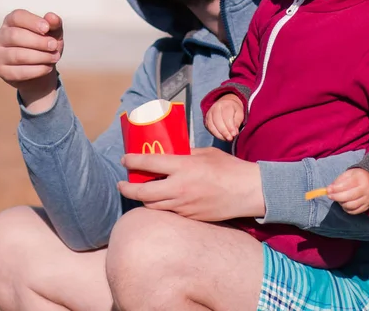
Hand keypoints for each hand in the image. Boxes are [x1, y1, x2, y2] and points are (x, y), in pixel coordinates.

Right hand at [0, 9, 63, 109]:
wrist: (40, 69)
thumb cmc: (45, 45)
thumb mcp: (53, 33)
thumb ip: (54, 24)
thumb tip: (52, 17)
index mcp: (11, 21)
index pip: (17, 17)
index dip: (32, 22)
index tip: (47, 28)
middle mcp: (1, 36)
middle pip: (15, 36)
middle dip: (38, 41)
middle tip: (54, 46)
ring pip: (17, 55)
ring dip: (40, 57)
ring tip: (55, 57)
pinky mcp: (2, 71)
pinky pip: (19, 72)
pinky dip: (37, 70)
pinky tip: (48, 68)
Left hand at [118, 147, 264, 220]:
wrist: (246, 191)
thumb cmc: (228, 168)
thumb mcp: (205, 153)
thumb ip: (185, 153)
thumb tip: (171, 151)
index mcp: (183, 167)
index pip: (149, 163)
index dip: (132, 161)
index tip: (124, 159)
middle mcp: (179, 188)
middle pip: (143, 192)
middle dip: (127, 188)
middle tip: (122, 183)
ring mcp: (183, 206)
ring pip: (153, 205)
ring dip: (142, 198)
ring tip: (139, 190)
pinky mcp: (189, 217)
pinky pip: (168, 212)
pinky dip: (159, 205)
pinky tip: (159, 199)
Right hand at [204, 94, 243, 140]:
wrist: (226, 103)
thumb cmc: (234, 109)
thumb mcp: (239, 113)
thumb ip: (237, 122)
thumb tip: (234, 132)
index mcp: (225, 105)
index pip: (226, 116)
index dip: (230, 127)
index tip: (234, 134)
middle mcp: (216, 108)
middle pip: (218, 121)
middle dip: (224, 132)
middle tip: (230, 138)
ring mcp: (209, 113)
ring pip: (212, 125)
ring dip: (219, 134)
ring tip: (226, 139)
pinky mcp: (206, 119)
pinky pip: (209, 128)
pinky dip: (215, 134)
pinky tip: (221, 137)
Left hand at [327, 168, 368, 214]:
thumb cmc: (356, 177)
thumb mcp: (348, 174)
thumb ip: (339, 180)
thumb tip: (329, 189)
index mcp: (360, 179)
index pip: (347, 185)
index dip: (336, 189)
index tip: (327, 190)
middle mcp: (366, 190)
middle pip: (349, 197)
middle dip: (337, 197)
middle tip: (329, 196)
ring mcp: (367, 200)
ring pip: (351, 205)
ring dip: (341, 203)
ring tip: (337, 198)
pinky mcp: (367, 207)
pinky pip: (354, 211)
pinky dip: (346, 209)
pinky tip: (343, 203)